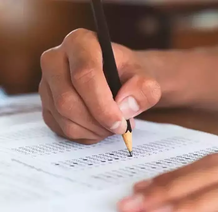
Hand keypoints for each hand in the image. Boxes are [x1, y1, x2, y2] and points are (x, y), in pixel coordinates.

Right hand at [39, 29, 160, 143]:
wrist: (118, 78)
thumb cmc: (129, 75)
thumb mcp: (145, 78)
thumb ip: (144, 89)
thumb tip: (124, 107)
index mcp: (80, 42)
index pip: (84, 75)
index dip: (102, 105)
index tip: (120, 123)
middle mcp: (55, 59)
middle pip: (67, 100)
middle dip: (97, 122)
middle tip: (120, 128)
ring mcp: (46, 83)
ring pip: (63, 117)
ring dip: (92, 130)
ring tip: (112, 126)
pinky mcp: (45, 103)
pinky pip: (60, 128)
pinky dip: (84, 135)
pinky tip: (100, 127)